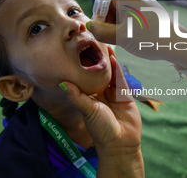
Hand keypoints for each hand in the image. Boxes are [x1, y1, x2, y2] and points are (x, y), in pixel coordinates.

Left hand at [62, 46, 142, 176]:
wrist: (121, 142)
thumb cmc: (101, 129)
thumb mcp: (88, 110)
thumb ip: (77, 96)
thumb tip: (61, 83)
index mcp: (88, 97)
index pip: (84, 77)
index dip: (82, 65)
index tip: (78, 51)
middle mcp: (100, 93)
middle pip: (97, 73)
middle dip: (96, 60)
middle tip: (92, 43)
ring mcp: (113, 94)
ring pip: (110, 74)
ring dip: (107, 62)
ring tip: (103, 46)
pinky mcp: (125, 95)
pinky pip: (121, 79)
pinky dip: (118, 69)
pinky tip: (114, 58)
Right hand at [87, 0, 185, 61]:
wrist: (177, 44)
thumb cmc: (150, 38)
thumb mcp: (121, 37)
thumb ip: (101, 31)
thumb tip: (90, 26)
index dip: (98, 12)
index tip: (102, 27)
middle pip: (111, 2)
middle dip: (107, 18)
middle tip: (111, 35)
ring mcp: (143, 0)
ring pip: (120, 8)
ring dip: (115, 22)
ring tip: (122, 36)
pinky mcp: (148, 8)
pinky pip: (130, 12)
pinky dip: (125, 22)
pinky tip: (130, 34)